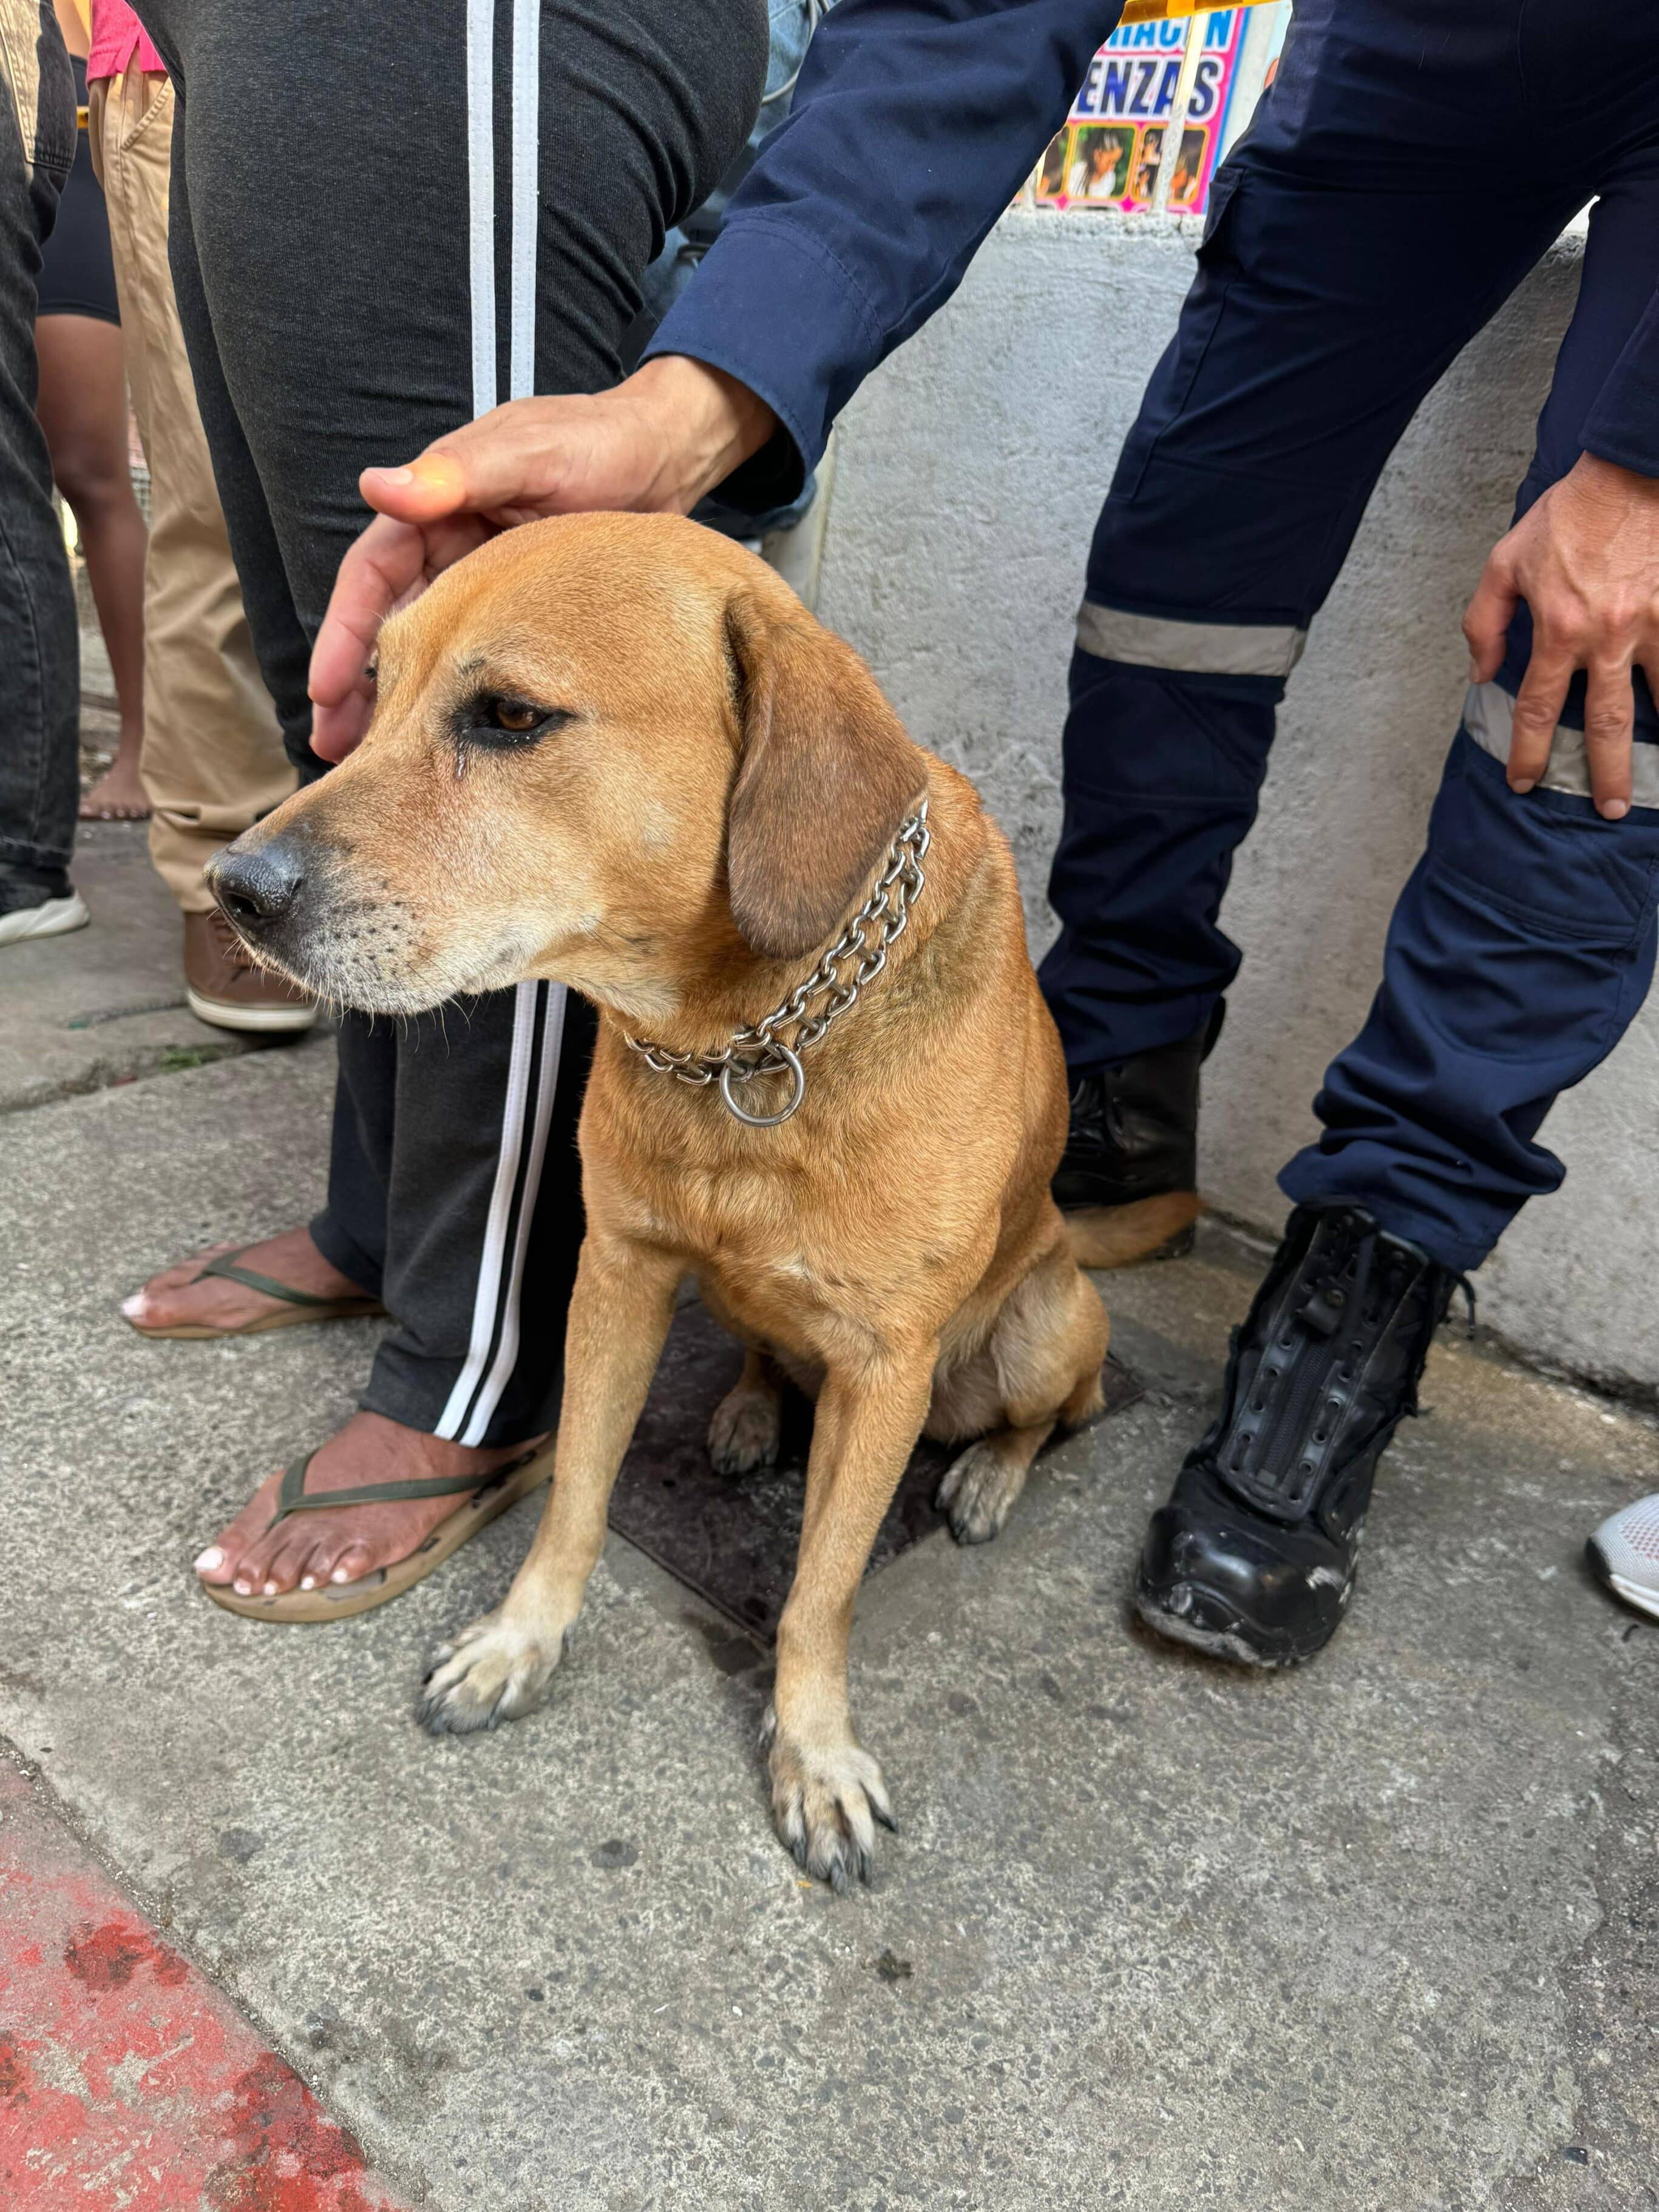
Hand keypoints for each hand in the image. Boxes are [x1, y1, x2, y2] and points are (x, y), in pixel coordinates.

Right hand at [307, 357, 775, 758]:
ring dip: (404, 702)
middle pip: (390, 625)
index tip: (325, 692)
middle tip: (335, 752)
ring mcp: (484, 581)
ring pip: (430, 649)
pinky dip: (460, 696)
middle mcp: (447, 548)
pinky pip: (481, 658)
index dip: (342, 636)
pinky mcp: (522, 610)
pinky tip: (456, 743)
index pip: (370, 578)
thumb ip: (460, 472)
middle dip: (357, 689)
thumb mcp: (529, 453)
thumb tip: (379, 487)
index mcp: (433, 508)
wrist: (665, 456)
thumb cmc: (596, 442)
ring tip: (383, 767)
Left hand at [1463, 451, 1658, 820]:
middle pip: (1606, 723)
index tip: (1524, 781)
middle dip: (1607, 773)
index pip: (1535, 708)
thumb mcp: (1505, 562)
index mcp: (1558, 628)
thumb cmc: (1568, 514)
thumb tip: (1482, 674)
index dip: (1526, 752)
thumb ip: (1485, 622)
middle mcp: (1608, 636)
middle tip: (1612, 809)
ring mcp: (1656, 624)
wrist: (1633, 469)